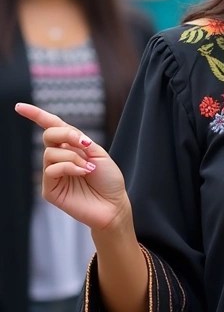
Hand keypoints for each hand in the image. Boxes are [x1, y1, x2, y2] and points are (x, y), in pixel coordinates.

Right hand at [15, 102, 130, 231]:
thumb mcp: (98, 153)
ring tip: (87, 168)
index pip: (51, 127)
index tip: (19, 107)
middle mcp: (60, 158)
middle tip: (83, 144)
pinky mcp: (50, 189)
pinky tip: (82, 173)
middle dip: (64, 135)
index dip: (36, 115)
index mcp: (71, 147)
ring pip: (50, 153)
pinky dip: (69, 167)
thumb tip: (65, 135)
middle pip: (48, 135)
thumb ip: (79, 141)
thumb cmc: (109, 180)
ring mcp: (54, 174)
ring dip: (72, 157)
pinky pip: (51, 170)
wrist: (114, 204)